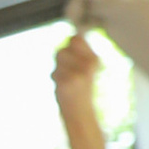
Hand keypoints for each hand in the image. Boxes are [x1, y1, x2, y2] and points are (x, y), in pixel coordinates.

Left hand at [53, 27, 106, 148]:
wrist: (80, 113)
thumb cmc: (81, 89)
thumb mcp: (85, 68)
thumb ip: (78, 53)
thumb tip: (73, 35)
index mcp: (94, 60)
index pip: (75, 38)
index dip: (69, 46)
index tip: (72, 56)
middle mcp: (88, 65)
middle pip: (62, 49)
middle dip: (60, 60)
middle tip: (68, 73)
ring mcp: (78, 73)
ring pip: (56, 61)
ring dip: (57, 70)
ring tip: (66, 80)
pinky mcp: (67, 82)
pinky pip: (53, 73)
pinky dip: (55, 80)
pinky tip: (64, 88)